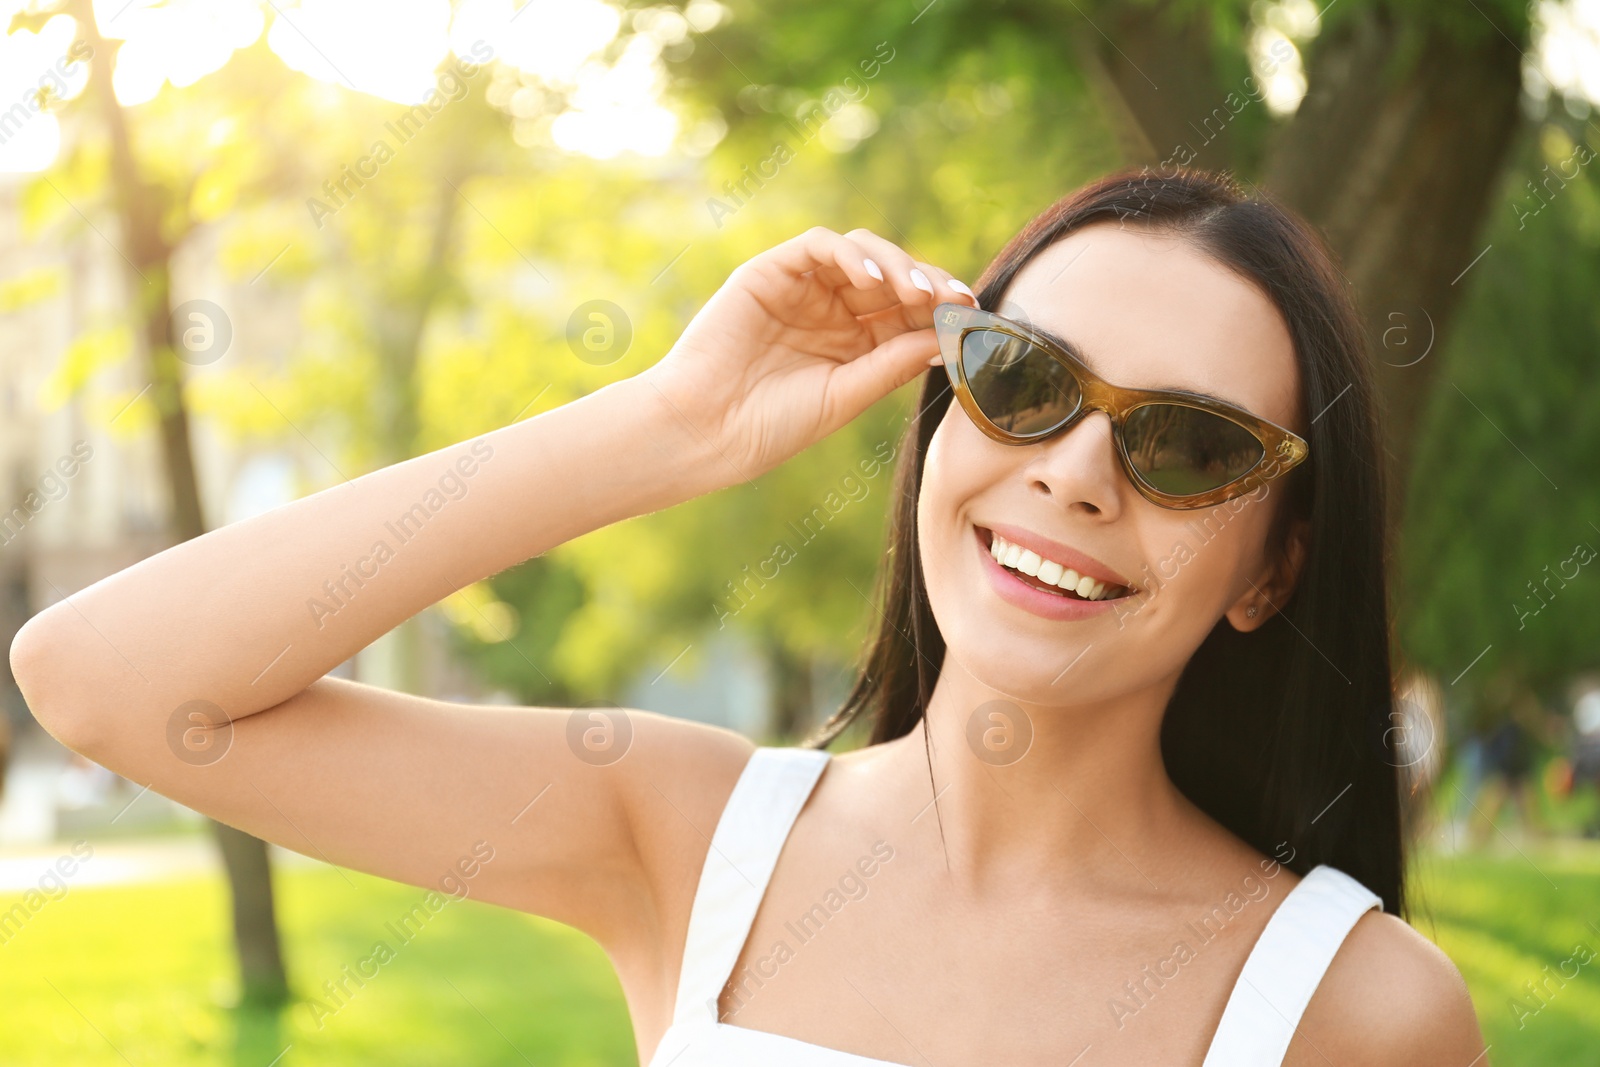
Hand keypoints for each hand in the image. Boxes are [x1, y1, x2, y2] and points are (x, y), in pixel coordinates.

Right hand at [638, 226, 977, 487]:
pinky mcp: (771, 271)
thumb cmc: (770, 426)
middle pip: (893, 276)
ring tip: (917, 292)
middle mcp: (831, 310)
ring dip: (897, 264)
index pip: (908, 312)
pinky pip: (820, 244)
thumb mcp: (845, 395)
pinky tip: (873, 280)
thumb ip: (892, 361)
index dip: (942, 310)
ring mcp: (802, 288)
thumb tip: (949, 337)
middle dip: (929, 282)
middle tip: (955, 299)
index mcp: (853, 344)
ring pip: (862, 253)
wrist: (705, 432)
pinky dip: (851, 254)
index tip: (973, 318)